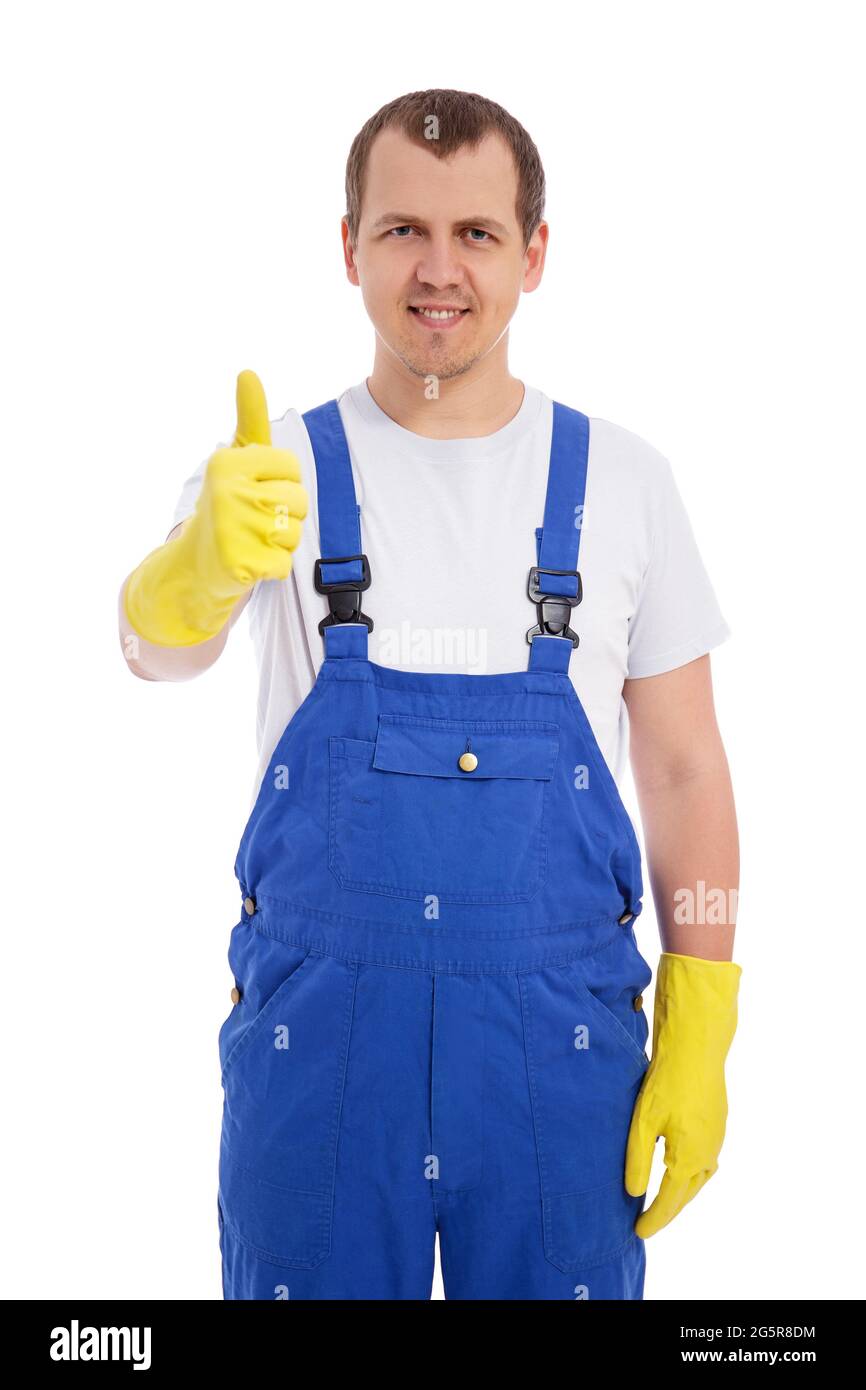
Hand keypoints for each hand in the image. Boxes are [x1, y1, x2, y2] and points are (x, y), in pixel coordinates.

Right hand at [124, 369, 307, 644]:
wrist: (196, 563)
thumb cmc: (227, 503)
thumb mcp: (236, 459)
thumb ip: (249, 418)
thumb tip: (248, 373)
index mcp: (227, 462)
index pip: (292, 467)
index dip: (283, 482)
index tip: (257, 490)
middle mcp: (225, 491)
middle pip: (299, 500)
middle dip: (287, 515)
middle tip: (254, 520)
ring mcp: (231, 529)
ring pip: (294, 534)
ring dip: (280, 542)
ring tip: (252, 540)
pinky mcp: (238, 564)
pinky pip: (284, 565)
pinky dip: (273, 569)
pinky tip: (250, 563)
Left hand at [625, 952, 741, 1237]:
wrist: (697, 1046)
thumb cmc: (666, 1082)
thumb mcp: (643, 1123)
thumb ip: (638, 1161)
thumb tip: (634, 1194)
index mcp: (690, 1158)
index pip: (670, 1201)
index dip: (654, 1219)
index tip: (638, 1233)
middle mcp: (708, 1153)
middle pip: (688, 1193)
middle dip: (668, 1211)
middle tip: (647, 1223)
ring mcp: (717, 1137)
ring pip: (701, 1178)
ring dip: (683, 1193)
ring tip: (663, 1201)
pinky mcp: (717, 1122)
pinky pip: (707, 1160)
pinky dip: (692, 1173)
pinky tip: (681, 1167)